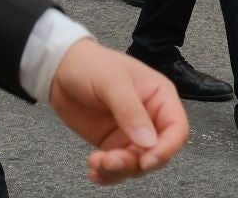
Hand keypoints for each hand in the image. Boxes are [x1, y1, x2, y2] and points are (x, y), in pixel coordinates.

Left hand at [46, 40, 189, 184]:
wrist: (60, 68)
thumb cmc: (90, 64)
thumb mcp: (112, 83)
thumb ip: (130, 112)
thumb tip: (149, 142)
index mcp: (159, 96)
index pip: (177, 129)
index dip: (166, 148)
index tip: (146, 160)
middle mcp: (150, 117)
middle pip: (157, 153)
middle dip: (135, 163)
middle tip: (111, 161)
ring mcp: (131, 133)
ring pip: (137, 164)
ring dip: (118, 170)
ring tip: (96, 163)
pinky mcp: (113, 143)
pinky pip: (118, 167)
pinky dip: (108, 174)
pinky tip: (94, 171)